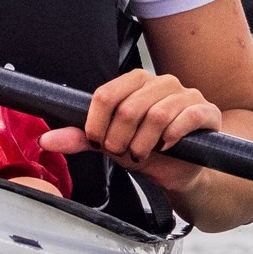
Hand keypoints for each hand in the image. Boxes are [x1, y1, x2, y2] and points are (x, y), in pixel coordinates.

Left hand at [39, 69, 226, 196]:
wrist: (182, 171)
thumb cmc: (146, 150)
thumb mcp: (110, 144)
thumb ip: (81, 139)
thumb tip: (46, 141)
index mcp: (134, 82)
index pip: (105, 95)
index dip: (96, 124)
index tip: (98, 142)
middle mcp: (161, 82)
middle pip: (129, 107)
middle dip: (119, 139)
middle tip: (122, 153)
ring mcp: (186, 94)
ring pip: (157, 114)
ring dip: (143, 143)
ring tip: (141, 154)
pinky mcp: (207, 111)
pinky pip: (188, 116)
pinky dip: (173, 136)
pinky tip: (167, 147)